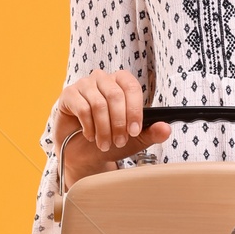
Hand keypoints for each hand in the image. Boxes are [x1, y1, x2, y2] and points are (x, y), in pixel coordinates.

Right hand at [53, 68, 171, 185]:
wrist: (82, 154)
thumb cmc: (107, 140)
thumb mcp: (133, 140)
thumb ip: (151, 133)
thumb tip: (166, 129)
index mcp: (120, 84)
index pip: (131, 87)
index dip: (134, 110)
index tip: (134, 131)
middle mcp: (103, 79)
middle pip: (115, 95)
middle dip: (119, 123)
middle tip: (119, 141)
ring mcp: (84, 85)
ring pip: (99, 104)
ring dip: (104, 129)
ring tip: (104, 143)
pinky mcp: (68, 94)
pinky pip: (82, 108)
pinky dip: (88, 127)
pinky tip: (90, 136)